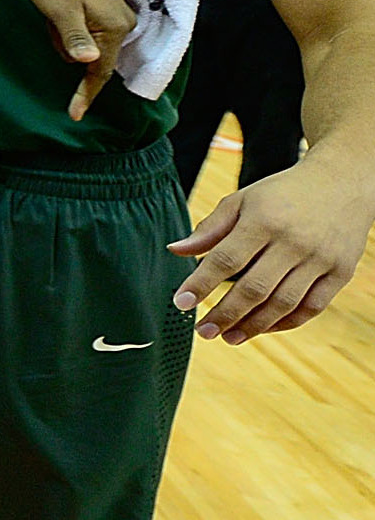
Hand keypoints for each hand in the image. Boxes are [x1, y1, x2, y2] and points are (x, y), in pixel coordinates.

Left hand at [17, 0, 134, 118]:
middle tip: (53, 22)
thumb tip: (89, 62)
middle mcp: (124, 22)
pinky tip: (57, 11)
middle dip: (68, 48)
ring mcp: (116, 15)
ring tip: (54, 14)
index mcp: (115, 26)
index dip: (86, 93)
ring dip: (65, 36)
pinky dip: (66, 28)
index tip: (74, 115)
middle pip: (92, 58)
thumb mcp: (59, 12)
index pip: (101, 71)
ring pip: (85, 46)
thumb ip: (75, 38)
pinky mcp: (105, 9)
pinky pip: (84, 32)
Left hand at [169, 157, 374, 342]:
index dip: (200, 284)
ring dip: (253, 325)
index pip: (225, 259)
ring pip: (283, 303)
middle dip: (225, 314)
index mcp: (264, 220)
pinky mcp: (341, 272)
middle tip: (203, 331)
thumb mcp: (243, 200)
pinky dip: (286, 323)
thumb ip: (210, 228)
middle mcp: (294, 242)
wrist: (343, 182)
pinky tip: (263, 328)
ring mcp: (321, 259)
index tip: (180, 303)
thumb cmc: (282, 194)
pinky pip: (312, 307)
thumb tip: (175, 251)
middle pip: (254, 288)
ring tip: (228, 337)